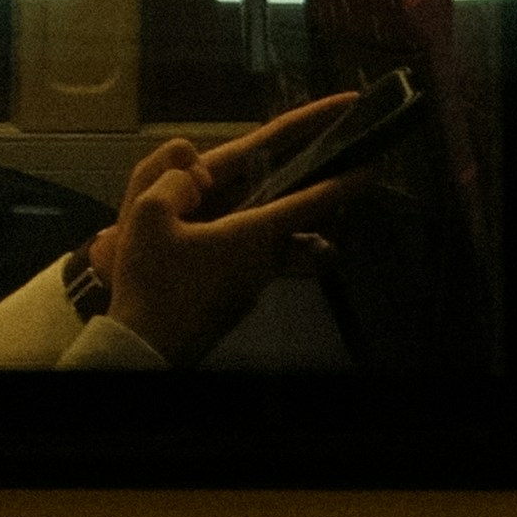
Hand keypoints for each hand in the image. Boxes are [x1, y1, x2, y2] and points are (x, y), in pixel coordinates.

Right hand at [90, 97, 372, 363]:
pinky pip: (264, 259)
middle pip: (307, 223)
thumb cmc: (150, 283)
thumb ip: (174, 180)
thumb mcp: (146, 216)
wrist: (145, 348)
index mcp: (250, 233)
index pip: (309, 203)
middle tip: (338, 175)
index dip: (343, 183)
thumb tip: (196, 173)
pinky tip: (231, 234)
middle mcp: (263, 258)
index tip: (372, 168)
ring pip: (287, 244)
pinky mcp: (239, 298)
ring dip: (297, 222)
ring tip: (291, 200)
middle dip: (327, 198)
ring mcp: (254, 283)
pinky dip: (266, 240)